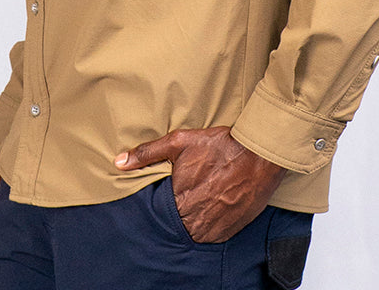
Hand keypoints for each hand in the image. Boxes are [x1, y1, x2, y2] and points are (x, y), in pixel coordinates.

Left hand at [114, 126, 286, 243]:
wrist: (259, 155)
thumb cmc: (219, 146)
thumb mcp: (180, 142)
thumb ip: (148, 153)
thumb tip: (120, 162)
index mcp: (179, 200)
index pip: (159, 215)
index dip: (161, 206)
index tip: (167, 196)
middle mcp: (195, 220)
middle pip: (176, 225)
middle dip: (176, 213)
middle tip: (184, 197)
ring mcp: (214, 229)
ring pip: (193, 233)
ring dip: (192, 221)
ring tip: (198, 202)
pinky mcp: (229, 232)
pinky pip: (211, 236)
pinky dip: (208, 226)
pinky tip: (211, 208)